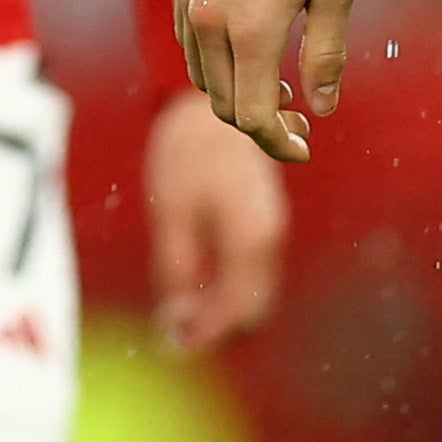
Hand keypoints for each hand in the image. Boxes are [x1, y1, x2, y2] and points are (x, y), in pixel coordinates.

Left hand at [145, 91, 290, 350]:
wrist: (215, 95)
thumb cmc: (189, 150)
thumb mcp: (172, 212)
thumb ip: (177, 270)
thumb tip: (175, 322)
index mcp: (251, 239)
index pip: (236, 311)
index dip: (204, 335)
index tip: (170, 346)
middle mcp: (270, 238)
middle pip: (251, 309)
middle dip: (214, 328)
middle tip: (171, 334)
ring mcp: (271, 227)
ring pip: (253, 292)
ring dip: (221, 309)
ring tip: (178, 312)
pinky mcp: (263, 219)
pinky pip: (251, 270)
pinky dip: (227, 286)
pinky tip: (196, 282)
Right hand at [175, 0, 357, 162]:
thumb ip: (326, 54)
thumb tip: (322, 108)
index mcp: (251, 29)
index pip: (252, 115)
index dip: (278, 142)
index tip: (305, 145)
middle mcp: (209, 21)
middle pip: (223, 103)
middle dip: (260, 124)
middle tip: (299, 119)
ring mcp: (188, 1)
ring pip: (202, 76)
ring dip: (236, 94)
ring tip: (275, 83)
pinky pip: (191, 43)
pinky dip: (216, 64)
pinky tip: (248, 50)